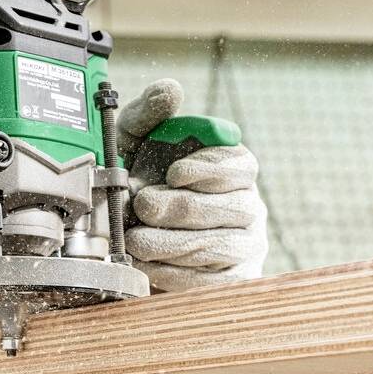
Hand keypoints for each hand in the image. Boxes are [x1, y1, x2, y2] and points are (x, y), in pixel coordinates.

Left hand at [117, 79, 268, 291]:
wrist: (124, 230)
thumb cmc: (138, 174)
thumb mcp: (134, 140)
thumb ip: (150, 113)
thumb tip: (170, 90)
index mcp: (233, 166)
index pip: (240, 166)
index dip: (209, 170)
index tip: (174, 173)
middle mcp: (248, 205)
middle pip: (232, 209)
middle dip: (181, 209)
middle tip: (143, 206)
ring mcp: (246, 245)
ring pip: (222, 247)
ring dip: (174, 244)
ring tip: (137, 240)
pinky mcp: (232, 280)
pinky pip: (215, 283)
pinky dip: (179, 275)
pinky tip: (150, 266)